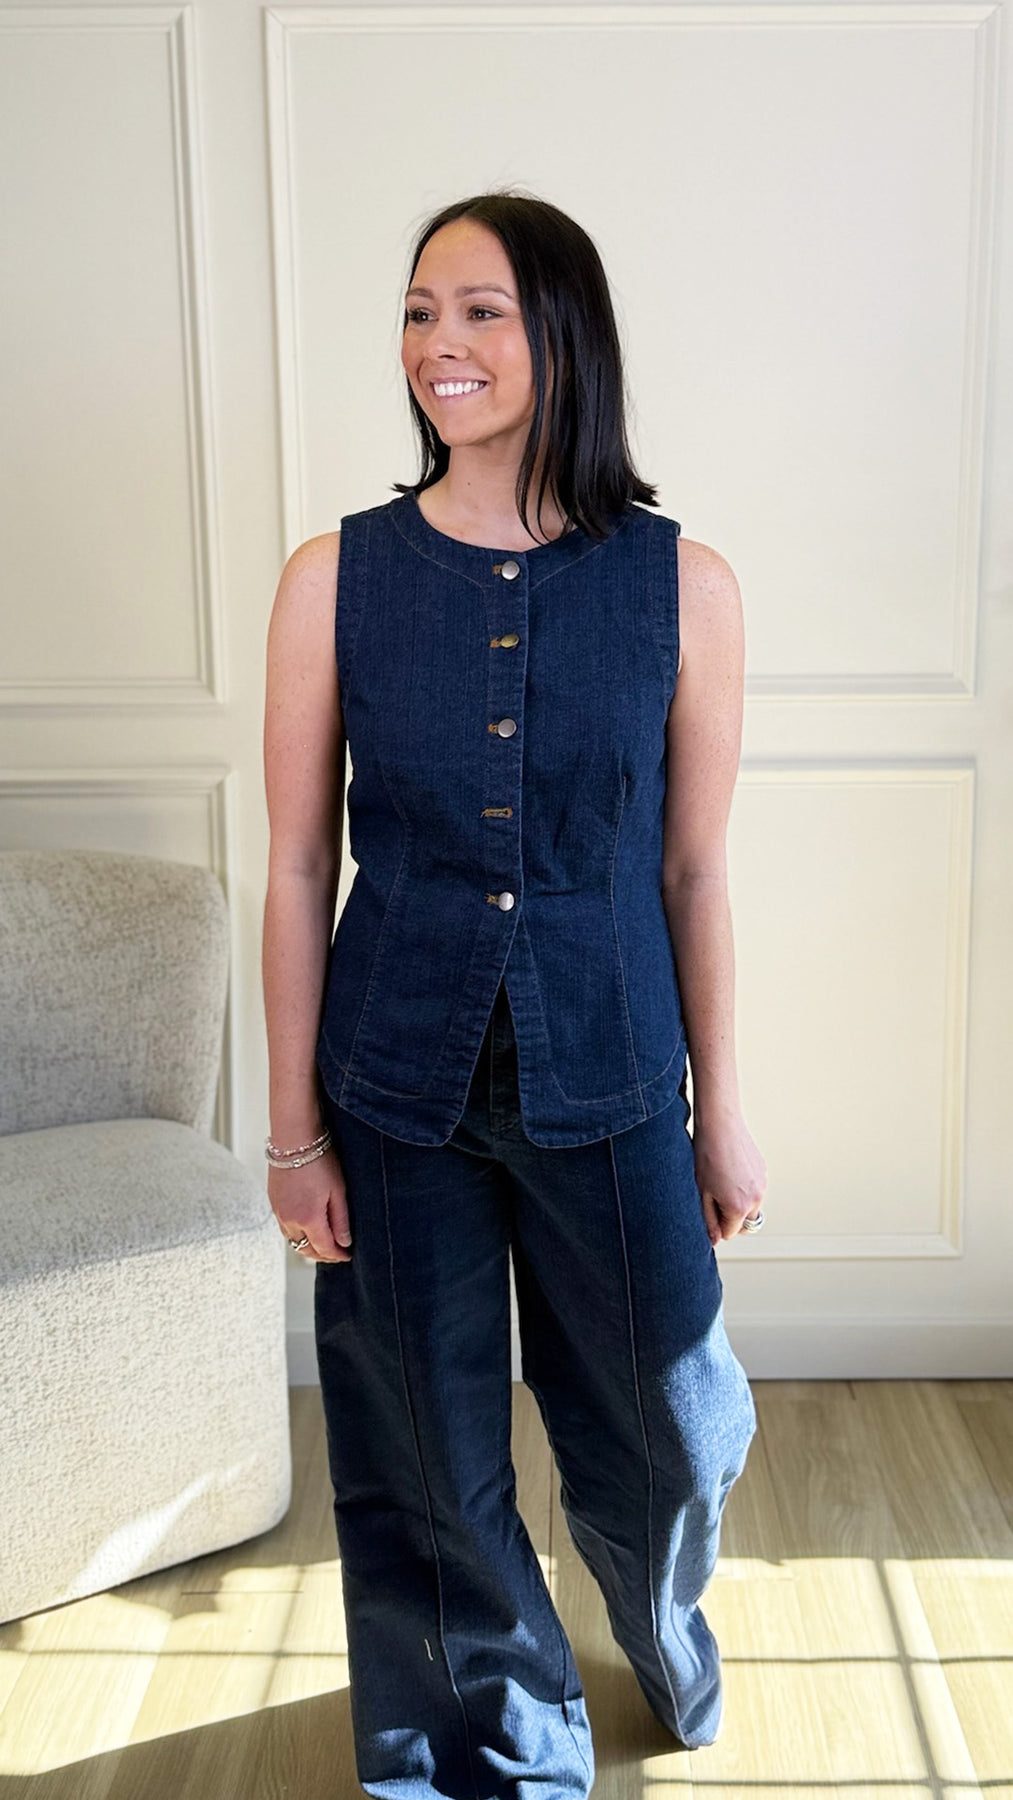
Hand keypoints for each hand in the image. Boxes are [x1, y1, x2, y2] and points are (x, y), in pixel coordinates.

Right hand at [267, 1147, 352, 1262]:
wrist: (294, 1138)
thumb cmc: (319, 1159)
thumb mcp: (338, 1190)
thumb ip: (340, 1220)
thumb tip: (344, 1243)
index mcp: (308, 1219)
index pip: (325, 1248)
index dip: (338, 1255)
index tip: (348, 1255)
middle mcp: (290, 1220)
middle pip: (305, 1250)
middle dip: (323, 1255)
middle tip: (338, 1253)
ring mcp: (278, 1212)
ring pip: (293, 1241)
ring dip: (308, 1246)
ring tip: (324, 1243)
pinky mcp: (273, 1203)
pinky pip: (285, 1228)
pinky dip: (297, 1234)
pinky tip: (307, 1228)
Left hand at [691, 1106, 766, 1245]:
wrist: (720, 1125)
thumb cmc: (706, 1155)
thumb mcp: (701, 1192)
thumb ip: (709, 1220)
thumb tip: (714, 1239)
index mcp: (739, 1207)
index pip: (730, 1233)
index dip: (716, 1225)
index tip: (707, 1209)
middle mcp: (756, 1198)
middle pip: (744, 1223)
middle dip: (729, 1217)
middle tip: (713, 1197)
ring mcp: (762, 1184)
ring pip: (750, 1206)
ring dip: (737, 1202)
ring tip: (719, 1181)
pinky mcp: (763, 1171)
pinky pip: (754, 1189)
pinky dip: (743, 1187)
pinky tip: (728, 1170)